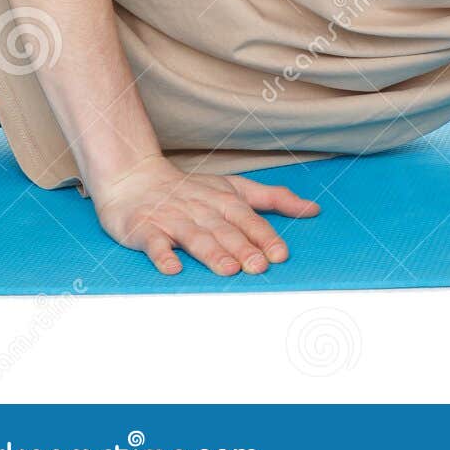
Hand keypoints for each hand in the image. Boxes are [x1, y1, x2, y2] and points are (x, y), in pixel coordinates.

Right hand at [90, 153, 320, 275]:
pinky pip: (154, 243)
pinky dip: (162, 255)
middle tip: (259, 267)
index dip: (265, 236)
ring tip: (228, 270)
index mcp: (225, 200)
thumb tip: (314, 209)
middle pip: (225, 230)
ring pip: (195, 237)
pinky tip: (172, 268)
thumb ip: (274, 198)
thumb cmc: (191, 189)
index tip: (280, 254)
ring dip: (212, 253)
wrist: (135, 179)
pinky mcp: (144, 229)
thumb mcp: (236, 188)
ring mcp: (172, 219)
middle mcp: (201, 209)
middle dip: (243, 248)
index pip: (249, 219)